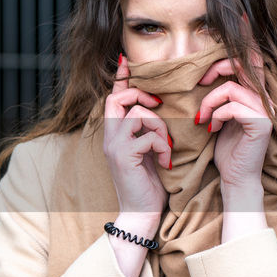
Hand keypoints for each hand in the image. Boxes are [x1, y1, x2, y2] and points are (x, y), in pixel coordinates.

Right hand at [104, 54, 171, 217]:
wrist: (141, 215)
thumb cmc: (149, 186)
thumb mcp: (148, 153)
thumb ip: (148, 132)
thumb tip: (160, 109)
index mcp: (114, 135)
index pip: (113, 99)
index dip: (120, 79)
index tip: (125, 61)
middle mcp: (109, 138)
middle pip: (117, 99)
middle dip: (141, 96)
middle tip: (159, 105)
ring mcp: (114, 146)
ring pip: (136, 114)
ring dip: (159, 126)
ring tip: (166, 147)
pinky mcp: (124, 156)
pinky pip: (147, 135)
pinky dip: (162, 146)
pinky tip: (166, 162)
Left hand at [195, 50, 272, 190]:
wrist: (235, 178)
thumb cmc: (227, 149)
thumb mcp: (221, 116)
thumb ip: (221, 96)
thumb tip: (204, 74)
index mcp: (257, 95)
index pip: (249, 61)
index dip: (224, 61)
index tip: (202, 78)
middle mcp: (266, 100)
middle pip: (246, 64)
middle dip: (218, 68)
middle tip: (200, 82)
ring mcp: (266, 112)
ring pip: (232, 88)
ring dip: (210, 101)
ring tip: (202, 118)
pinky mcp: (261, 124)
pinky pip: (233, 108)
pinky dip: (217, 115)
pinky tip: (212, 128)